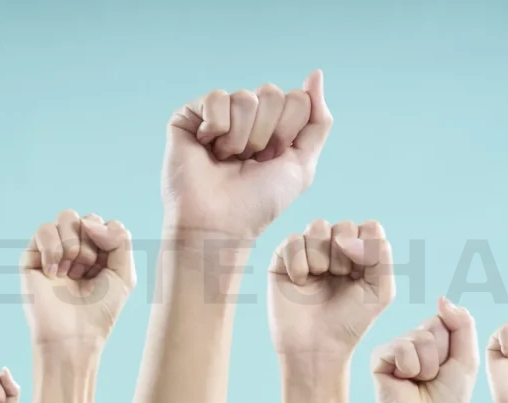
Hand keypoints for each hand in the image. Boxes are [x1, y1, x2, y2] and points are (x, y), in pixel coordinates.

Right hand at [21, 210, 135, 344]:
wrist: (73, 336)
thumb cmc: (99, 311)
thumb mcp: (124, 274)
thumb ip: (120, 239)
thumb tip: (88, 222)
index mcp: (97, 252)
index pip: (104, 224)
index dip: (108, 241)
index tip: (104, 268)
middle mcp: (75, 249)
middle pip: (86, 219)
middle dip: (91, 244)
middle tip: (86, 271)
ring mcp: (53, 251)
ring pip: (66, 217)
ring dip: (73, 245)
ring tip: (70, 272)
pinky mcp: (32, 257)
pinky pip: (44, 229)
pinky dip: (53, 248)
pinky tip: (54, 273)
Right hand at [163, 71, 331, 237]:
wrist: (218, 224)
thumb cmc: (258, 203)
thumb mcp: (302, 165)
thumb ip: (317, 121)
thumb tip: (315, 73)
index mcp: (273, 125)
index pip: (297, 99)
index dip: (288, 132)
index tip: (273, 160)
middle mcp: (246, 117)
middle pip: (272, 93)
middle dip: (265, 134)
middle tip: (249, 160)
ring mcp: (218, 114)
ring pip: (245, 98)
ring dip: (240, 137)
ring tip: (226, 159)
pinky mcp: (190, 115)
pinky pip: (216, 98)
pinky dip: (216, 127)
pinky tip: (207, 148)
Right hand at [268, 219, 394, 355]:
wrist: (316, 348)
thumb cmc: (349, 323)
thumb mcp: (380, 292)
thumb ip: (380, 255)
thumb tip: (347, 237)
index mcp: (360, 255)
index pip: (369, 228)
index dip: (366, 248)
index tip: (360, 274)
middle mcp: (334, 250)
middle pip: (344, 226)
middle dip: (343, 255)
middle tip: (339, 279)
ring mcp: (308, 253)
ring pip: (317, 226)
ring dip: (321, 256)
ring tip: (318, 278)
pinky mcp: (283, 260)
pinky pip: (292, 240)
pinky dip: (298, 262)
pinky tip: (299, 282)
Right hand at [372, 298, 478, 402]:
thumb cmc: (447, 401)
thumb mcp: (466, 360)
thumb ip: (462, 325)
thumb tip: (442, 298)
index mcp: (431, 340)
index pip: (444, 320)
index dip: (453, 345)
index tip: (448, 368)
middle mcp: (410, 341)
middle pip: (432, 325)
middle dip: (441, 354)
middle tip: (433, 377)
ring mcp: (393, 349)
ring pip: (419, 337)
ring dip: (427, 366)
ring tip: (419, 382)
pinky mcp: (378, 359)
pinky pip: (401, 347)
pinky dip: (410, 368)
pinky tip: (404, 382)